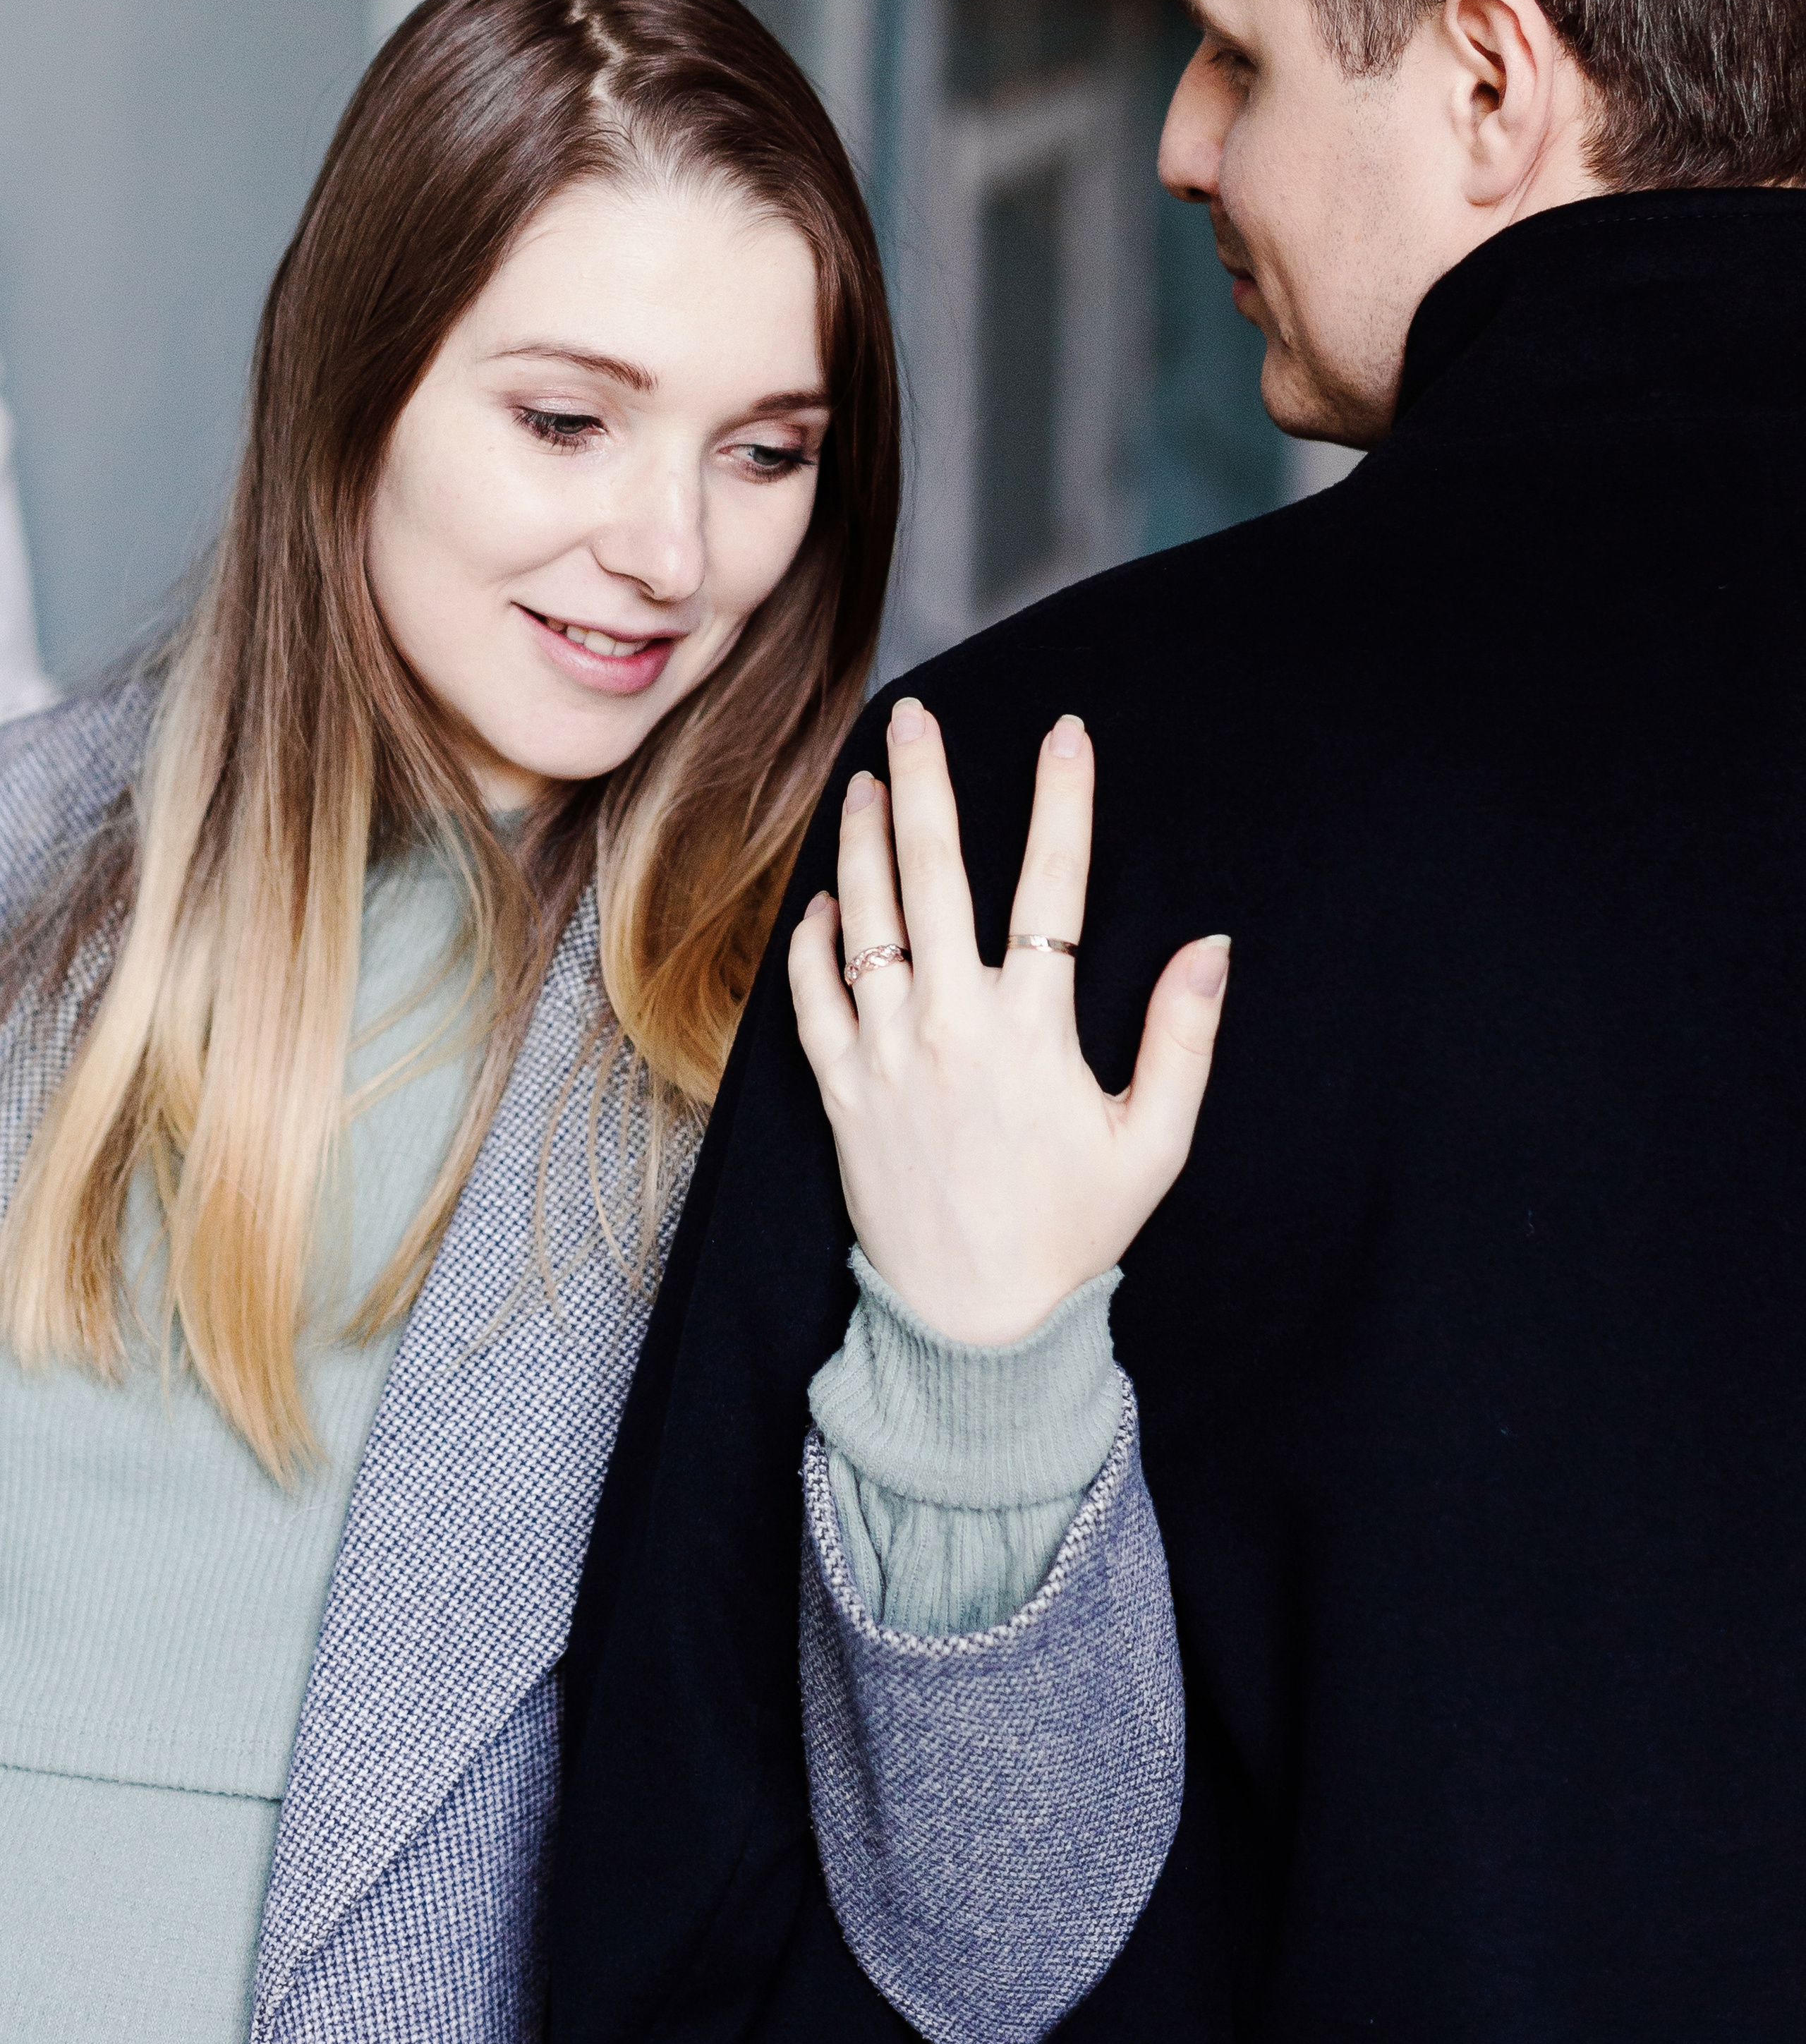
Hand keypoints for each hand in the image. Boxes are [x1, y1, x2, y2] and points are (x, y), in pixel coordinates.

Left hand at [789, 696, 1231, 1345]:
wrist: (972, 1328)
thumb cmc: (1070, 1234)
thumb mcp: (1151, 1146)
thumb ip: (1183, 1042)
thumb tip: (1211, 949)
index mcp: (1033, 1034)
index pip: (1053, 889)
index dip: (1061, 803)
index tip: (1066, 733)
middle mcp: (950, 1027)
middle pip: (935, 876)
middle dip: (926, 783)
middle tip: (917, 715)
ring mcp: (885, 1056)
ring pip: (864, 920)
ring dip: (861, 841)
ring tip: (864, 778)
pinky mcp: (840, 1091)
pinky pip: (813, 998)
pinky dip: (813, 942)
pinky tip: (823, 899)